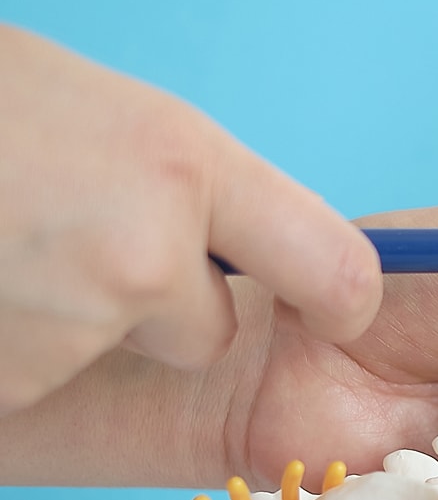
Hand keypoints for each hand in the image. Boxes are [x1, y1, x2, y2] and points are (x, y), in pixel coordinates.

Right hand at [0, 25, 382, 412]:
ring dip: (63, 322)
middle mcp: (144, 253)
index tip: (341, 305)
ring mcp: (67, 325)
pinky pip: (32, 382)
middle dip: (159, 306)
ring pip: (110, 357)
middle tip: (73, 239)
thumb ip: (191, 189)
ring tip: (4, 243)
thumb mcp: (114, 116)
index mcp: (185, 164)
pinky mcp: (6, 384)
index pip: (337, 266)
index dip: (342, 295)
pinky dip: (7, 350)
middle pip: (209, 334)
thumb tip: (251, 253)